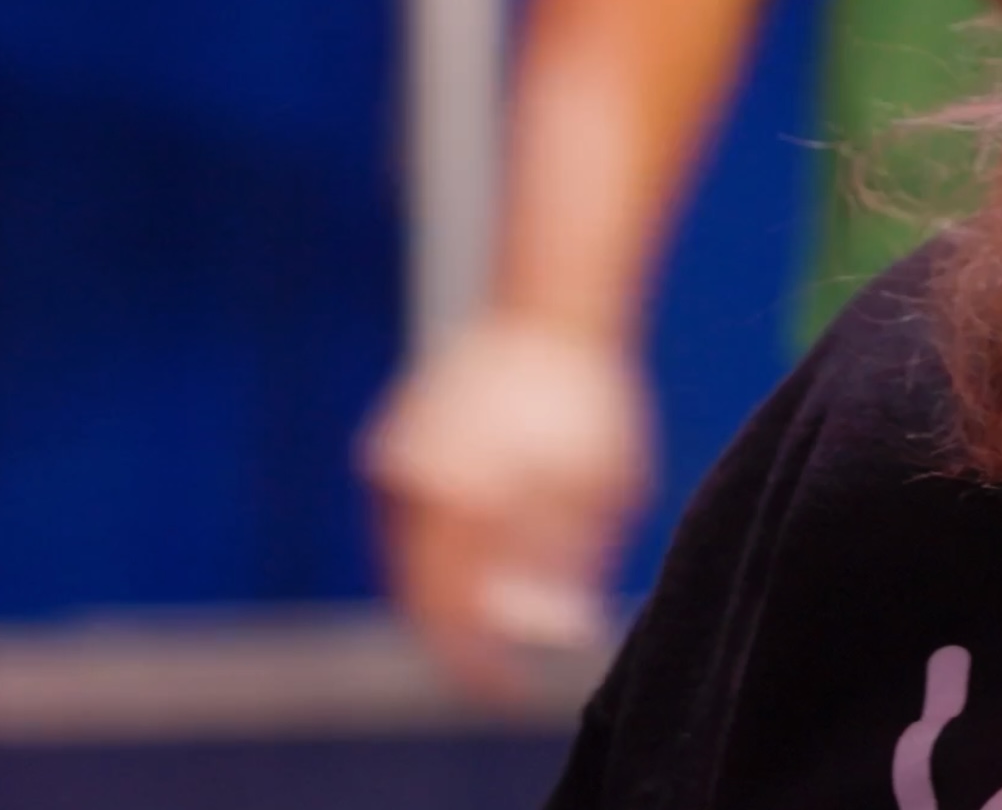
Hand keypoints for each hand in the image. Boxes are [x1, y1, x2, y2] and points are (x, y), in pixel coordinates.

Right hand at [360, 315, 653, 702]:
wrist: (549, 308)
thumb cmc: (590, 400)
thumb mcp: (606, 488)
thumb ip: (575, 560)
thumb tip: (560, 628)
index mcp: (468, 509)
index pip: (455, 622)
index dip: (478, 667)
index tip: (505, 692)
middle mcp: (419, 491)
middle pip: (422, 594)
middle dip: (460, 631)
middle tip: (498, 655)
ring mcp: (399, 463)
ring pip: (408, 554)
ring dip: (445, 583)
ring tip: (495, 597)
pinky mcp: (395, 440)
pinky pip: (407, 511)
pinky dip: (437, 538)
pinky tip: (478, 536)